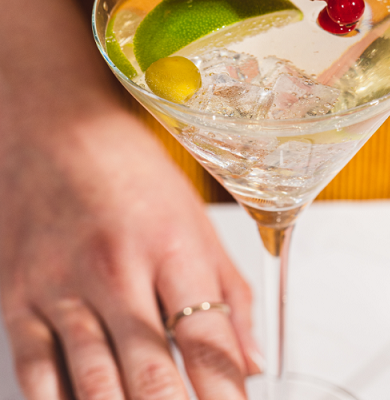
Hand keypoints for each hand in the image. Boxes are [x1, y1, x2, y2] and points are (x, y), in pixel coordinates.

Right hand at [0, 103, 258, 399]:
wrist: (56, 129)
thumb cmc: (130, 167)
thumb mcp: (194, 217)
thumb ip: (227, 293)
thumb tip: (252, 361)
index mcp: (170, 247)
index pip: (206, 343)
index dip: (227, 394)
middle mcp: (116, 271)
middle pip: (152, 375)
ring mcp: (63, 288)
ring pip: (93, 387)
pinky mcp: (19, 300)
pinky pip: (36, 376)